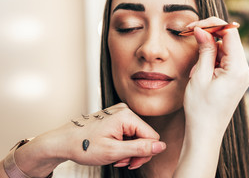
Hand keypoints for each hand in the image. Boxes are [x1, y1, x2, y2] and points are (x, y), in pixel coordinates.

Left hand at [11, 103, 165, 176]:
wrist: (63, 142)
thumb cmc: (82, 145)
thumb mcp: (114, 151)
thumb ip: (139, 148)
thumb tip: (160, 146)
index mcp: (126, 116)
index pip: (152, 137)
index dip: (145, 153)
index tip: (131, 162)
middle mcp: (125, 111)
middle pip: (145, 136)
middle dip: (135, 153)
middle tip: (121, 161)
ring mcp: (119, 113)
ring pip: (137, 136)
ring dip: (128, 151)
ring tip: (115, 156)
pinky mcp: (115, 118)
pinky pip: (128, 133)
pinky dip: (123, 144)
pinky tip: (113, 149)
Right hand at [184, 17, 248, 134]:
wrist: (205, 133)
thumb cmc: (201, 109)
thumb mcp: (200, 76)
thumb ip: (204, 50)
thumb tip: (202, 30)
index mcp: (238, 69)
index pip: (230, 33)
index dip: (212, 25)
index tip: (194, 26)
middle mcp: (244, 70)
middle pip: (229, 39)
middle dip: (209, 35)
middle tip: (189, 34)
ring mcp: (241, 75)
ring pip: (226, 49)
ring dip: (209, 49)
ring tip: (195, 66)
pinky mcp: (235, 79)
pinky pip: (225, 60)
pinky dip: (212, 58)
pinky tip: (201, 70)